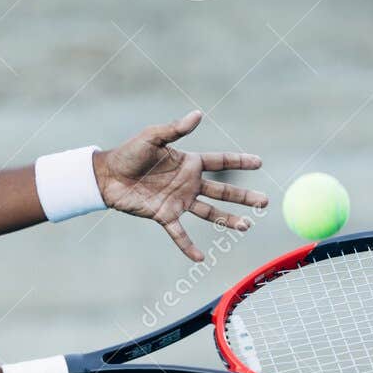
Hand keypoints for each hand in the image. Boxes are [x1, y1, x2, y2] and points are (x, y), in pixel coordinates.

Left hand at [95, 110, 268, 261]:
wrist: (107, 175)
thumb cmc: (129, 153)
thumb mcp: (153, 137)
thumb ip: (176, 129)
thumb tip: (198, 114)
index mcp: (189, 162)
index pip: (221, 162)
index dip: (240, 161)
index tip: (259, 163)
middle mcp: (188, 183)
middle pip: (223, 191)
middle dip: (244, 197)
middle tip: (265, 202)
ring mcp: (179, 201)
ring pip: (210, 213)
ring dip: (228, 219)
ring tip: (247, 226)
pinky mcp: (164, 215)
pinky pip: (180, 233)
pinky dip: (188, 246)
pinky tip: (199, 258)